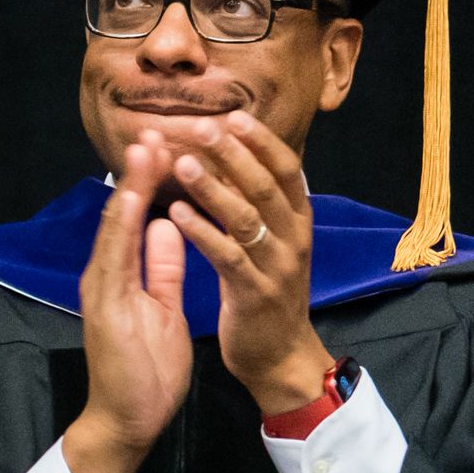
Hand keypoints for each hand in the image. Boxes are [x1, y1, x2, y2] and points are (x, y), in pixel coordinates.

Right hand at [63, 137, 193, 472]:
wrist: (126, 418)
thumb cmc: (145, 370)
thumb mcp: (162, 307)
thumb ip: (162, 267)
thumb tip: (166, 227)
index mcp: (122, 274)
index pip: (137, 216)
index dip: (153, 179)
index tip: (171, 142)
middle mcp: (106, 274)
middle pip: (121, 212)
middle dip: (139, 170)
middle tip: (155, 126)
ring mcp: (102, 288)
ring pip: (115, 226)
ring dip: (129, 185)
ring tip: (144, 146)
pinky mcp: (104, 305)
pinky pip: (115, 258)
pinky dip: (121, 225)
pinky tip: (132, 198)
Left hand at [161, 109, 335, 414]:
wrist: (279, 357)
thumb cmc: (265, 294)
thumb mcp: (267, 244)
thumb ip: (254, 207)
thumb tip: (231, 163)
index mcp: (298, 221)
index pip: (286, 169)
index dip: (260, 142)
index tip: (231, 115)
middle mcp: (295, 238)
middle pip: (266, 185)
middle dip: (233, 154)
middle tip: (201, 126)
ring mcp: (278, 266)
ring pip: (247, 217)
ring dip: (214, 187)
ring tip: (182, 163)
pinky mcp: (255, 294)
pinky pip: (228, 257)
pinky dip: (202, 232)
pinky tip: (175, 213)